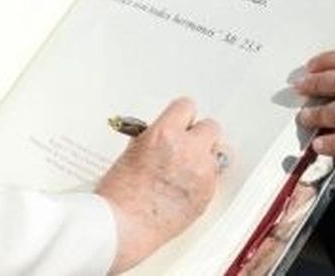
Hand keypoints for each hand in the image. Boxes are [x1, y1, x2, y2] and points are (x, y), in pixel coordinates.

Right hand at [96, 97, 223, 272]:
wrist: (123, 226)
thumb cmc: (119, 194)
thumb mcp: (131, 151)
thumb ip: (154, 138)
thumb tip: (165, 135)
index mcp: (165, 133)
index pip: (186, 106)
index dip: (181, 116)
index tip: (180, 121)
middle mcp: (187, 150)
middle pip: (210, 127)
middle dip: (198, 135)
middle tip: (187, 145)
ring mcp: (201, 173)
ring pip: (215, 154)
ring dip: (202, 158)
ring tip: (184, 171)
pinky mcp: (207, 195)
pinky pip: (213, 178)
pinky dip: (202, 180)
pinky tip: (185, 188)